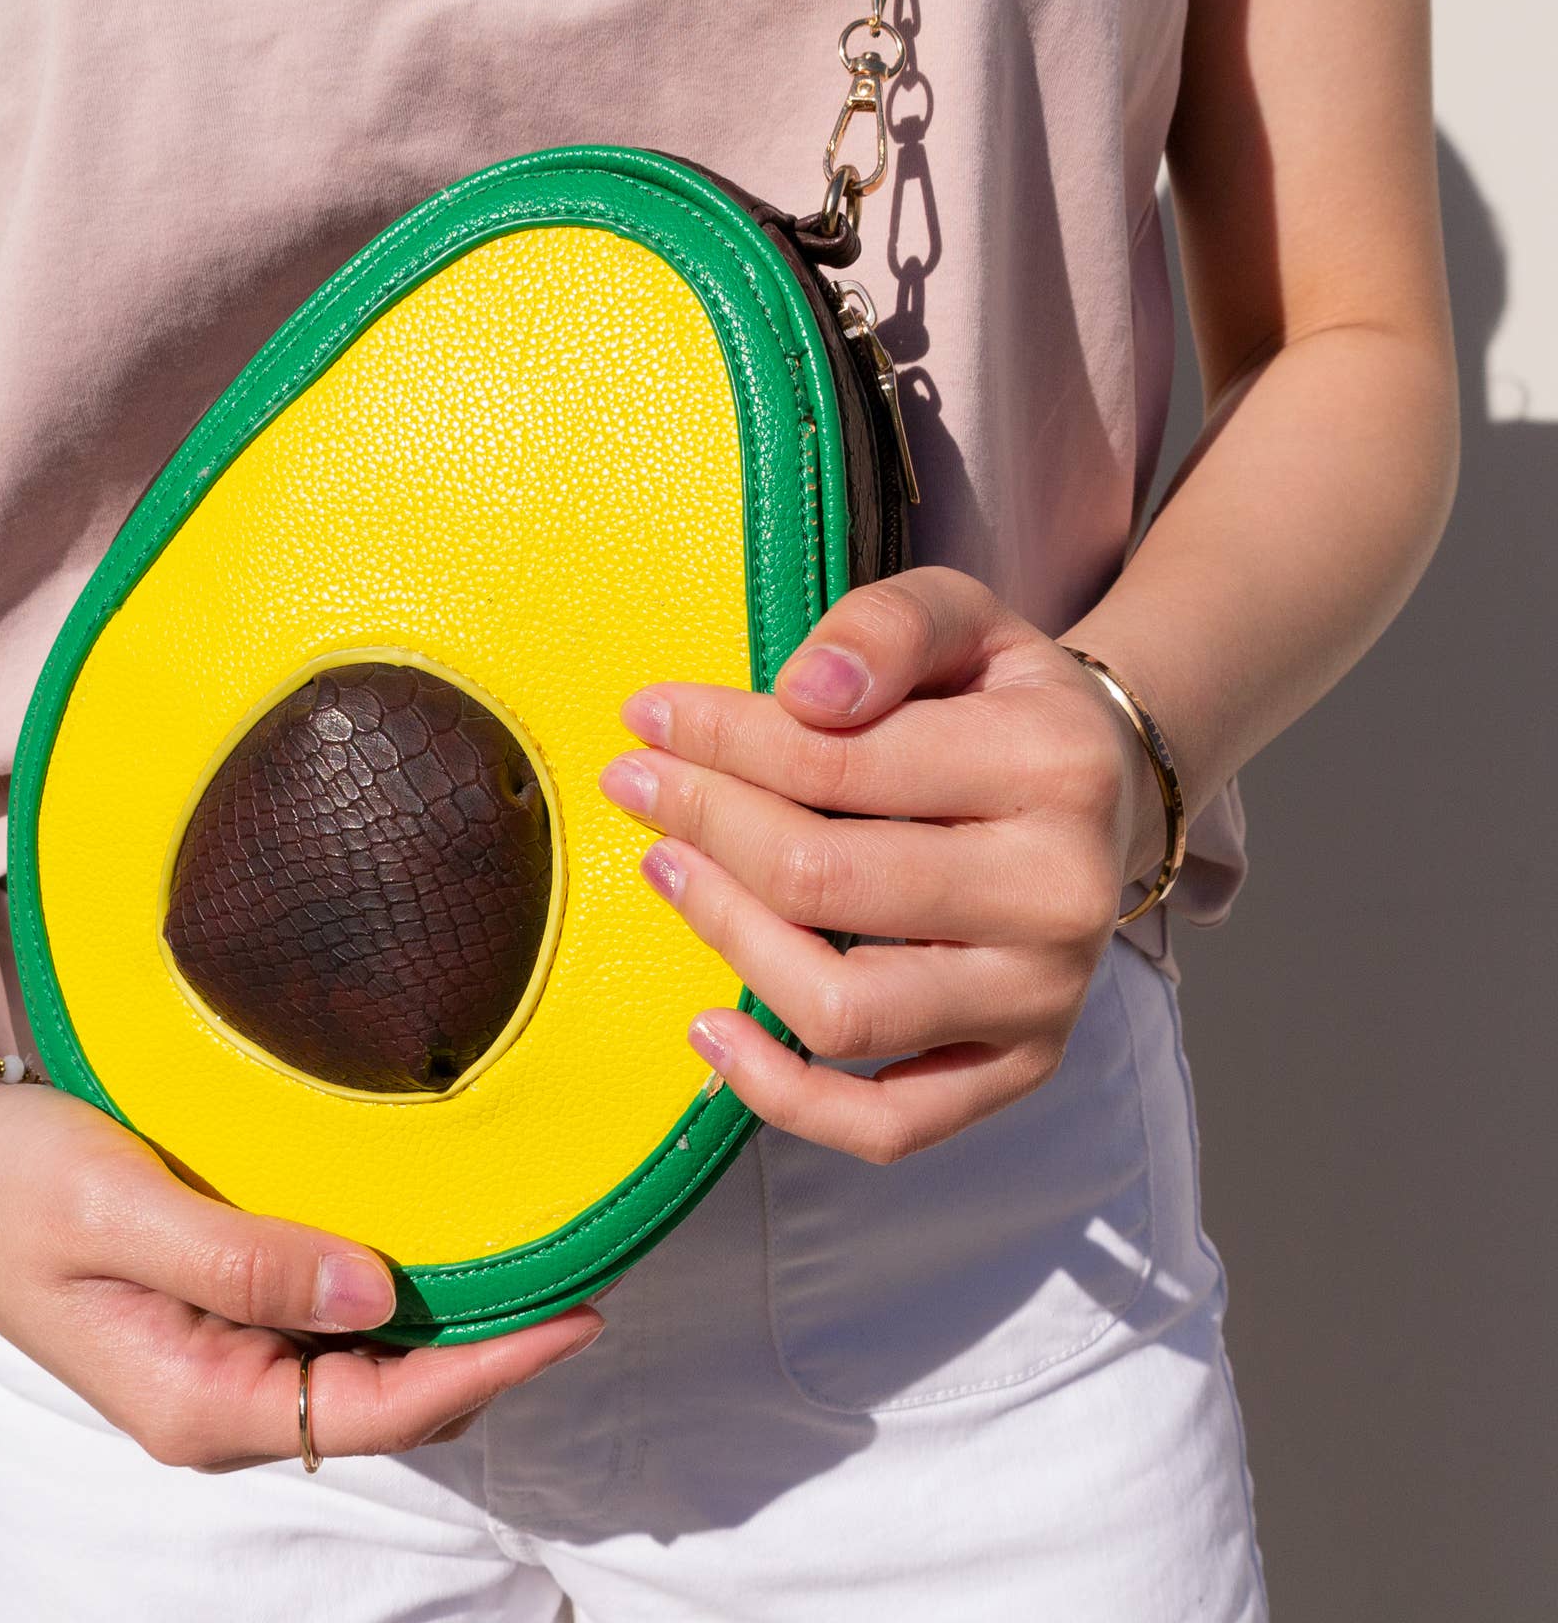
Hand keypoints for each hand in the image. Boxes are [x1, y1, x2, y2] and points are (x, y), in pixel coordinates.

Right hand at [0, 1078, 601, 1470]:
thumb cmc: (9, 1181)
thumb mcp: (116, 1211)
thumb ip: (242, 1259)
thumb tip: (374, 1293)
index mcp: (197, 1400)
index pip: (378, 1409)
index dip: (488, 1366)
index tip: (577, 1312)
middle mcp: (221, 1395)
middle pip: (390, 1400)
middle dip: (488, 1353)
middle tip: (582, 1273)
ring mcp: (225, 1356)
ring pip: (368, 1366)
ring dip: (449, 1323)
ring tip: (537, 1258)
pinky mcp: (224, 1308)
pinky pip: (333, 1322)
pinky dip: (396, 1292)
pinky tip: (439, 1240)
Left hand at [598, 566, 1163, 1165]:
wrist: (1106, 793)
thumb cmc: (1001, 702)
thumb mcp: (960, 618)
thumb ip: (885, 627)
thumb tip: (804, 691)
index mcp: (1052, 765)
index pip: (835, 760)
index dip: (718, 739)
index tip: (648, 718)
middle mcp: (1060, 895)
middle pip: (823, 881)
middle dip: (704, 823)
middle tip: (636, 783)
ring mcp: (1042, 998)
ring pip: (842, 1008)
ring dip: (727, 938)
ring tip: (667, 869)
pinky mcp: (1018, 1068)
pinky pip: (887, 1125)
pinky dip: (784, 1095)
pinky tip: (711, 1029)